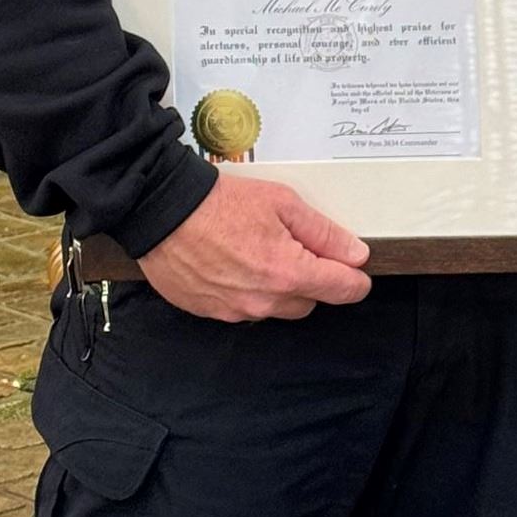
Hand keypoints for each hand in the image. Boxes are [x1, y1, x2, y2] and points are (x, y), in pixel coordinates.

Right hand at [140, 175, 371, 321]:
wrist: (161, 211)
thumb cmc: (217, 204)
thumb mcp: (282, 203)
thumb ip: (323, 232)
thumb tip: (354, 253)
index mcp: (288, 273)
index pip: (343, 291)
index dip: (355, 279)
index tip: (355, 271)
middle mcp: (264, 300)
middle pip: (310, 302)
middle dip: (312, 280)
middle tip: (295, 248)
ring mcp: (236, 310)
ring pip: (277, 308)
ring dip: (278, 288)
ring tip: (258, 252)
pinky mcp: (212, 312)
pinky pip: (244, 309)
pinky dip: (247, 291)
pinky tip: (235, 264)